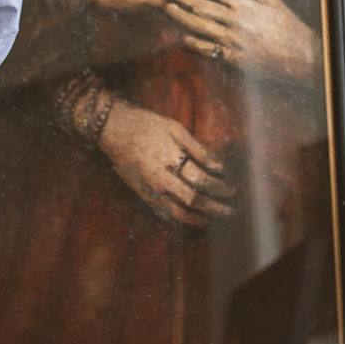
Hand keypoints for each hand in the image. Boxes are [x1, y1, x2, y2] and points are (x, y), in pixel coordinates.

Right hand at [95, 102, 237, 226]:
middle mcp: (160, 179)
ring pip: (178, 213)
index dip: (219, 187)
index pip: (202, 180)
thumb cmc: (146, 124)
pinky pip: (163, 212)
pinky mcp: (142, 194)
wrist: (112, 128)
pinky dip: (180, 218)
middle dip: (214, 207)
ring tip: (212, 219)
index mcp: (170, 160)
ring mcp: (150, 189)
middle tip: (230, 211)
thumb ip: (198, 149)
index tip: (232, 190)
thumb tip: (219, 165)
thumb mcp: (175, 128)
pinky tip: (190, 217)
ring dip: (198, 218)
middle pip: (193, 200)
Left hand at [163, 0, 322, 84]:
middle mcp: (236, 21)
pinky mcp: (234, 59)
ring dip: (182, 16)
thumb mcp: (274, 1)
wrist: (302, 58)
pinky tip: (182, 37)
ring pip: (202, 26)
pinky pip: (210, 50)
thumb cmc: (289, 27)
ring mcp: (234, 41)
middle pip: (203, 5)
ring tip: (167, 8)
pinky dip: (195, 43)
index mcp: (246, 5)